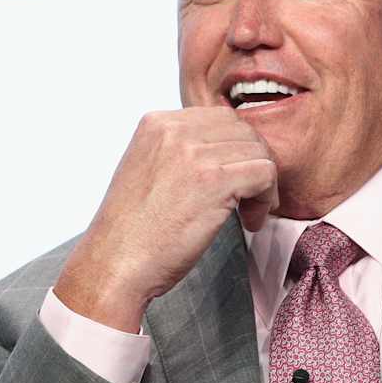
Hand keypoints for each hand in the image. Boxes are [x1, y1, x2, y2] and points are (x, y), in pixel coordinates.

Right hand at [56, 109, 278, 330]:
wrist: (115, 264)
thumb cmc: (133, 232)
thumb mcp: (149, 172)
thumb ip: (180, 153)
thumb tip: (224, 154)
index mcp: (156, 123)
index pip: (220, 119)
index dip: (236, 152)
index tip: (234, 182)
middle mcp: (174, 129)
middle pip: (243, 131)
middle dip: (253, 163)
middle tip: (248, 200)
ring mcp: (194, 153)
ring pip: (259, 151)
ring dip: (262, 185)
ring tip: (247, 215)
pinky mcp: (214, 180)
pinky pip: (265, 172)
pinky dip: (266, 198)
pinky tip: (250, 222)